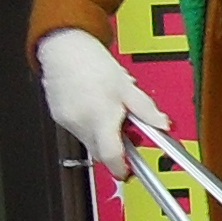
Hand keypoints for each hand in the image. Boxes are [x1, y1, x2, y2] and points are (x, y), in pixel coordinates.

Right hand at [35, 28, 163, 170]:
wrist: (63, 48)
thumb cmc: (92, 63)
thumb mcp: (127, 86)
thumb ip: (146, 110)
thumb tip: (163, 126)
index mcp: (100, 116)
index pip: (110, 154)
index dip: (121, 168)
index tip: (129, 172)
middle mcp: (80, 122)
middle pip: (101, 151)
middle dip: (117, 149)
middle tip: (128, 131)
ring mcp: (67, 121)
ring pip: (90, 142)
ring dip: (104, 136)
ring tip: (110, 111)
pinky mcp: (58, 117)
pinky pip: (79, 131)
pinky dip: (91, 127)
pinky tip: (94, 107)